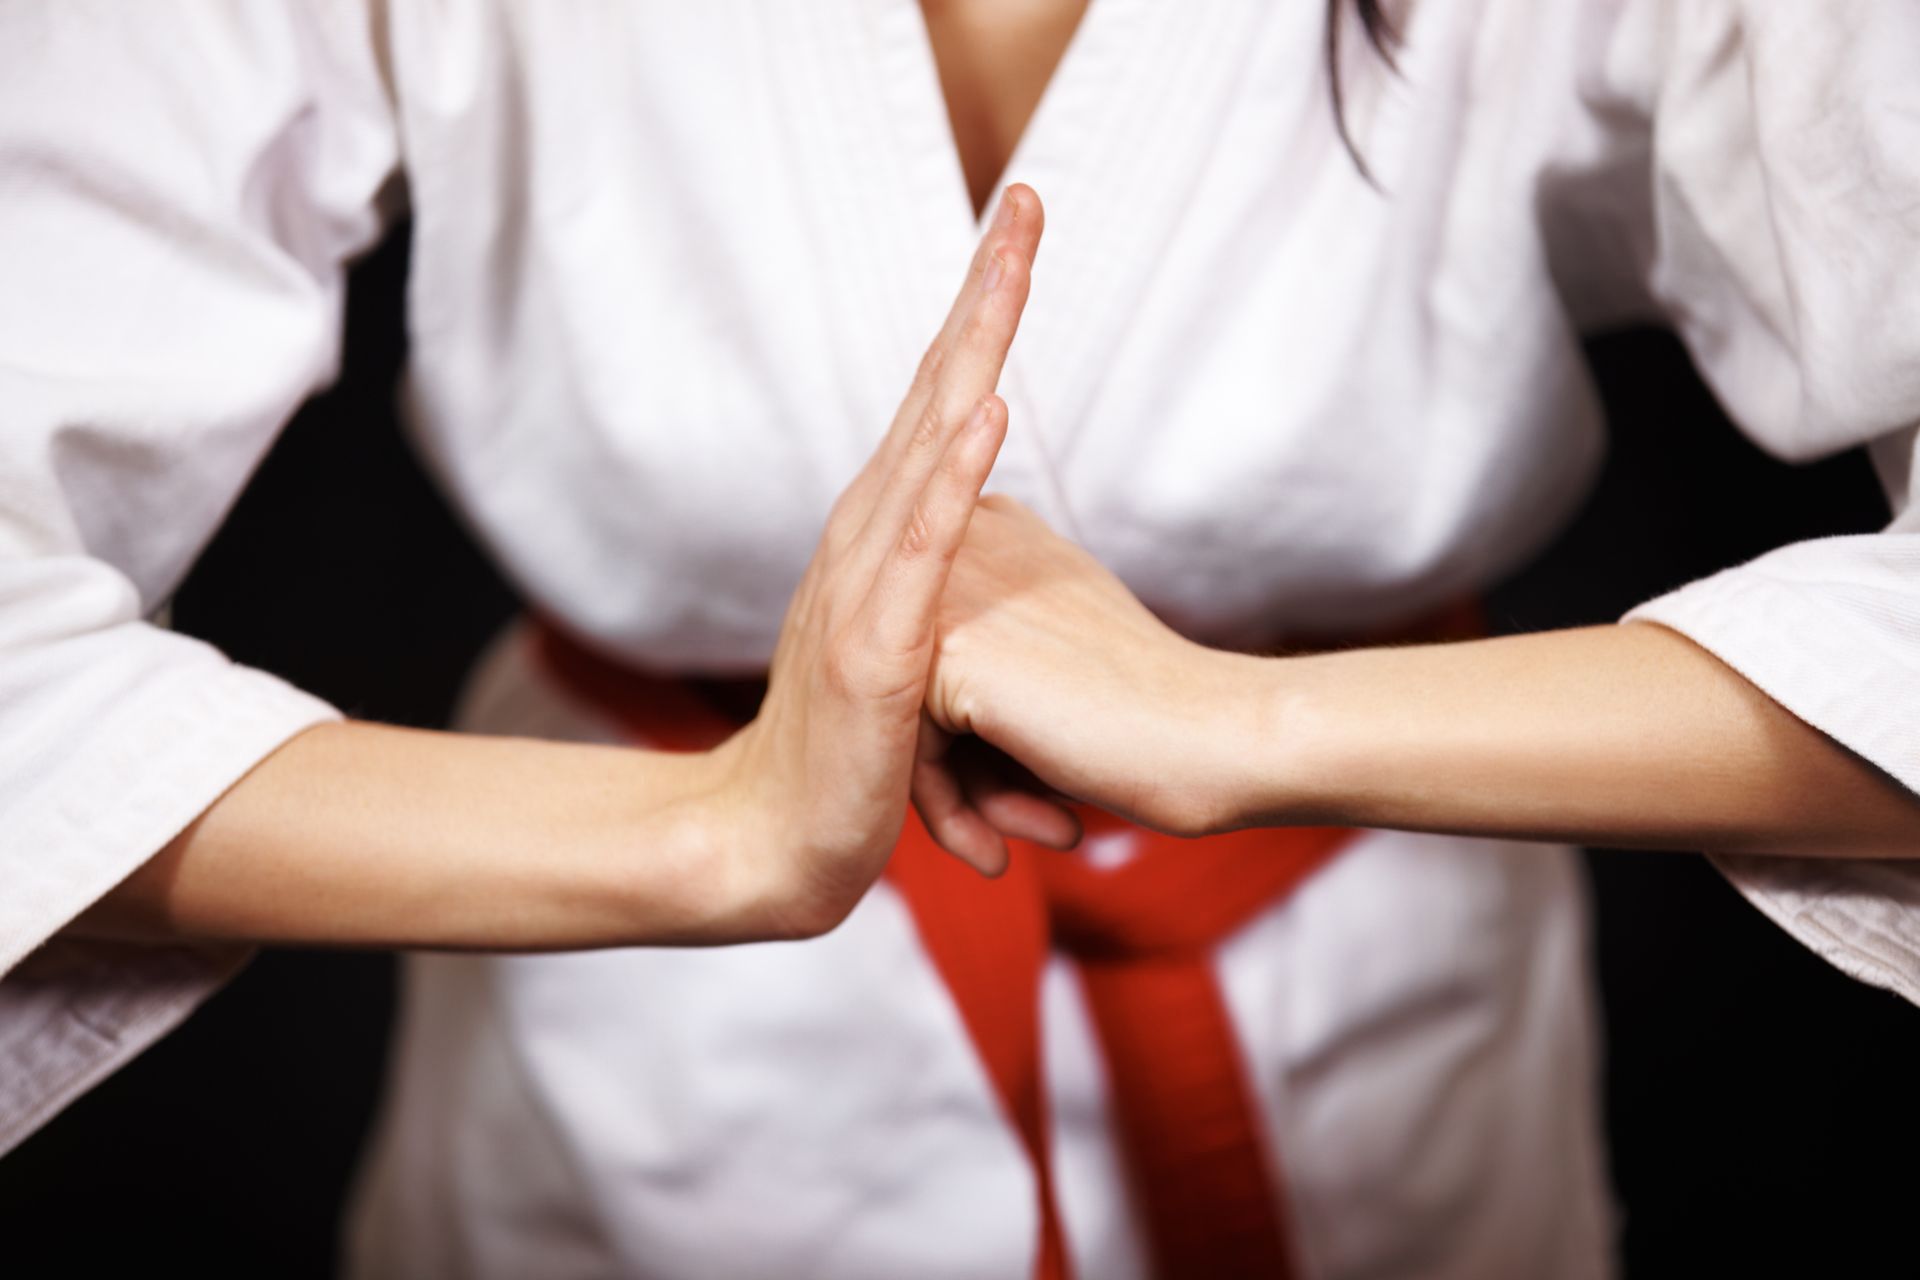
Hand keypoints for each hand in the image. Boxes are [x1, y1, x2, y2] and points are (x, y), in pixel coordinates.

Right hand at [709, 185, 1076, 938]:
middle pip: (935, 391)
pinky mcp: (874, 651)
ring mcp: (865, 587)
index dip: (983, 314)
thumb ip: (939, 580)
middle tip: (1026, 202)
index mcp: (885, 533)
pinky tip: (979, 415)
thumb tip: (976, 528)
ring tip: (1011, 274)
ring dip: (971, 356)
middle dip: (983, 294)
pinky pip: (917, 552)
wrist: (780, 840)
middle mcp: (867, 537)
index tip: (1025, 230)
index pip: (944, 399)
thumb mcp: (911, 645)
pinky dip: (948, 478)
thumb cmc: (850, 749)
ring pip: (925, 449)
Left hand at [922, 497, 1267, 840]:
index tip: (1017, 784)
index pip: (922, 646)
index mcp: (988, 529)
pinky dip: (957, 811)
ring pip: (900, 723)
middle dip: (958, 772)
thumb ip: (986, 646)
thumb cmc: (1142, 713)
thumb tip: (920, 717)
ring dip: (963, 797)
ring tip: (1022, 838)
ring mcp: (948, 593)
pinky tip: (1013, 844)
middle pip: (903, 684)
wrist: (1208, 735)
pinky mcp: (947, 650)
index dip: (963, 730)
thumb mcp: (1051, 654)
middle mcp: (960, 543)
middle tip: (1021, 827)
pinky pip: (911, 754)